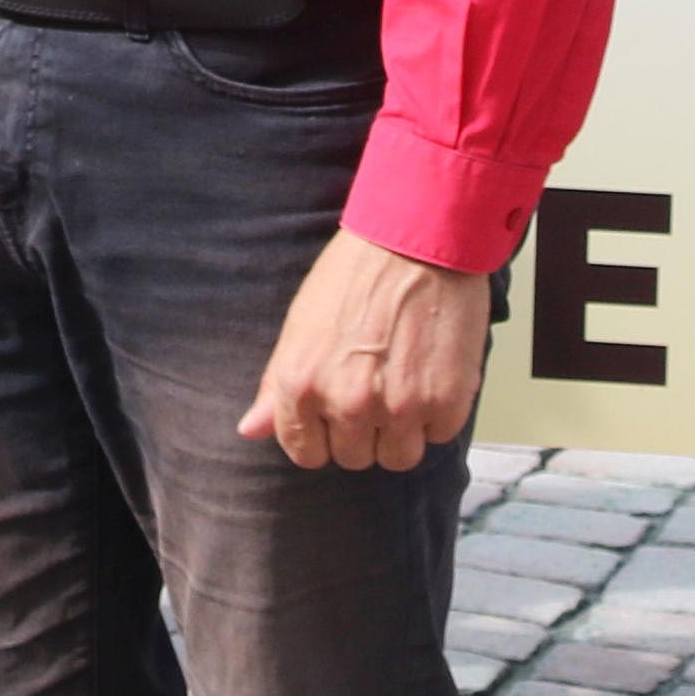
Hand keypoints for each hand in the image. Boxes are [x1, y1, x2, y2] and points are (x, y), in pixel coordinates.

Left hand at [238, 228, 490, 471]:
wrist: (416, 237)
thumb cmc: (354, 273)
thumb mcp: (299, 323)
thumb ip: (276, 386)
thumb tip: (250, 430)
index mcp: (300, 385)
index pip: (305, 452)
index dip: (321, 435)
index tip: (335, 415)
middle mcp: (347, 404)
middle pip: (353, 458)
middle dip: (363, 430)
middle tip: (374, 384)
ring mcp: (398, 408)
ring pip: (397, 458)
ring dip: (402, 430)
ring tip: (404, 381)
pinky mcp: (444, 403)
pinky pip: (438, 435)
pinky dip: (438, 412)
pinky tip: (431, 371)